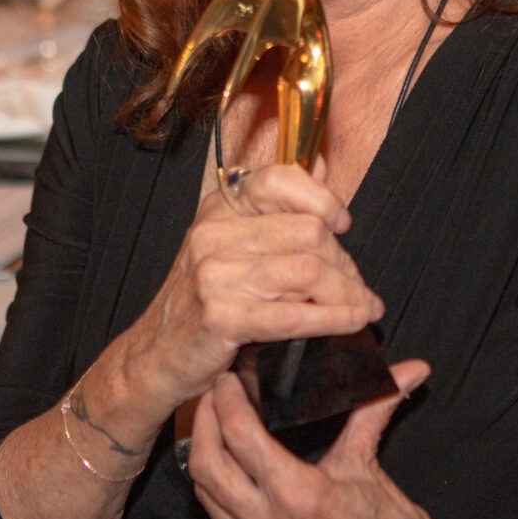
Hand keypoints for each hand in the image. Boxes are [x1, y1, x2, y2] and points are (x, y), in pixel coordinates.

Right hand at [122, 162, 384, 415]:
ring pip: (308, 271)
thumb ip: (276, 207)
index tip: (343, 224)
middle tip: (358, 287)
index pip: (279, 180)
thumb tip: (322, 162)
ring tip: (363, 308)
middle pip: (308, 233)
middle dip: (345, 263)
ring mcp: (214, 275)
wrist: (154, 356)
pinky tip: (352, 321)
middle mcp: (214, 234)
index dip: (322, 199)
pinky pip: (293, 315)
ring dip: (348, 293)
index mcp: (219, 208)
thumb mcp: (229, 245)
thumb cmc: (202, 302)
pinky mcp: (221, 317)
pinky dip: (332, 319)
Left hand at [188, 360, 451, 518]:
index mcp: (299, 496)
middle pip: (206, 465)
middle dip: (203, 424)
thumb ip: (377, 407)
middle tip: (212, 397)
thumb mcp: (372, 464)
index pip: (240, 435)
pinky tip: (230, 471)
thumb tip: (408, 370)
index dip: (228, 399)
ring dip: (203, 457)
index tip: (230, 379)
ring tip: (214, 427)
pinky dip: (218, 492)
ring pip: (206, 497)